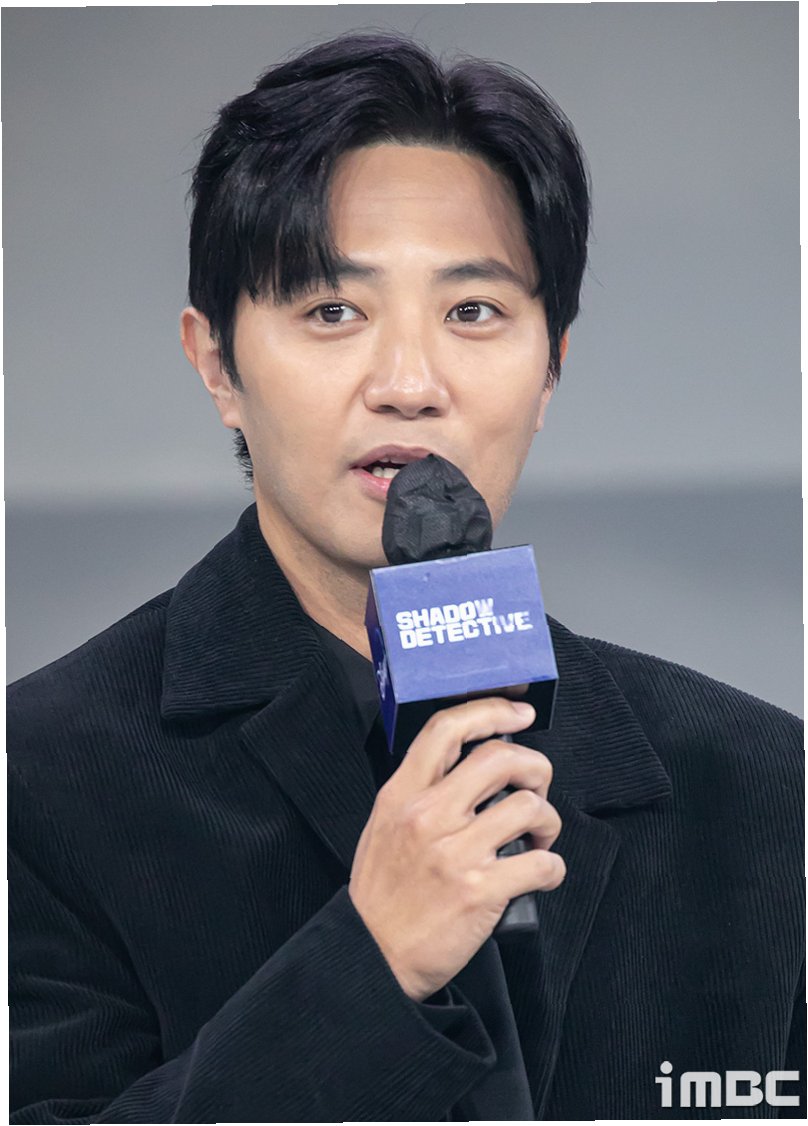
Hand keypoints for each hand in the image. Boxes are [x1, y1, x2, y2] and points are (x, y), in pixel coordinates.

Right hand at [348, 697, 564, 1001]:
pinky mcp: (481, 890)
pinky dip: (552, 867)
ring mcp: (456, 852)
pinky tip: (541, 873)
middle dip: (535, 766)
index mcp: (402, 794)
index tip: (519, 713)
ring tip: (539, 838)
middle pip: (500, 758)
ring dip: (547, 821)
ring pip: (528, 806)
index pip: (446, 729)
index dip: (490, 711)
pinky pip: (541, 863)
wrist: (371, 956)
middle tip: (538, 784)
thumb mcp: (382, 826)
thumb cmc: (382, 894)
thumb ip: (418, 792)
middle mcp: (428, 815)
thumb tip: (468, 766)